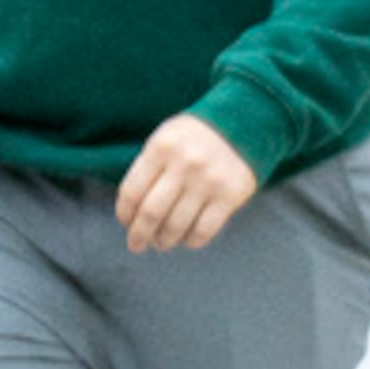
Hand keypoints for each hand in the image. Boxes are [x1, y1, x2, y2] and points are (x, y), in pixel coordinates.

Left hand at [118, 115, 259, 253]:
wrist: (245, 123)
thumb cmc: (196, 137)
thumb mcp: (166, 138)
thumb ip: (148, 168)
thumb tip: (131, 212)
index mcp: (161, 148)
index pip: (132, 192)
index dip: (124, 214)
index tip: (126, 223)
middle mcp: (184, 164)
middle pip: (151, 213)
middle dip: (139, 235)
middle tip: (136, 244)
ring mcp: (208, 181)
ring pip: (176, 226)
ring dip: (163, 241)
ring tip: (161, 242)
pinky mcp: (229, 196)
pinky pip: (203, 231)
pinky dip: (190, 241)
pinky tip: (185, 238)